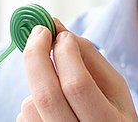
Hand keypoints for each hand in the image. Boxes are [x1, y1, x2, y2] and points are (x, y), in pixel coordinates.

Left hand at [17, 19, 137, 121]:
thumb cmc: (110, 112)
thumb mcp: (113, 88)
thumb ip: (89, 56)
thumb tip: (55, 26)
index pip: (77, 85)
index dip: (65, 54)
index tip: (60, 33)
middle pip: (47, 96)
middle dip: (37, 55)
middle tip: (38, 31)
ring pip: (31, 105)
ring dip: (38, 83)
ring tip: (58, 87)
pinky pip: (24, 116)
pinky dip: (33, 102)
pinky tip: (51, 109)